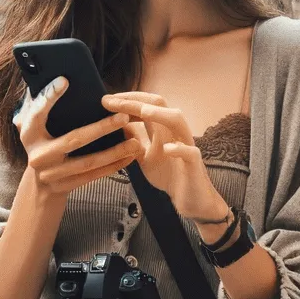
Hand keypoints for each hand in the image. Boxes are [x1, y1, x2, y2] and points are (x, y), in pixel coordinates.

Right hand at [13, 77, 143, 197]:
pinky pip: (94, 176)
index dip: (49, 97)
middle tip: (123, 117)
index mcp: (29, 134)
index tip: (65, 80)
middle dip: (101, 128)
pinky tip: (130, 157)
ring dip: (114, 151)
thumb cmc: (43, 143)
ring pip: (88, 162)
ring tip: (135, 141)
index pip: (37, 113)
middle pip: (73, 140)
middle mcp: (38, 154)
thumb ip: (40, 104)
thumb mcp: (34, 125)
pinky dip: (114, 166)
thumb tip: (56, 78)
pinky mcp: (66, 186)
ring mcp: (52, 173)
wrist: (39, 185)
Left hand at [100, 92, 222, 221]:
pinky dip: (179, 149)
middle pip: (160, 104)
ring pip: (177, 121)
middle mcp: (175, 131)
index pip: (146, 104)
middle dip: (135, 100)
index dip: (126, 100)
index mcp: (162, 128)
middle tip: (112, 101)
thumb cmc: (168, 175)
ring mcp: (186, 145)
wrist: (190, 199)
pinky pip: (190, 152)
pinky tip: (167, 149)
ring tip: (142, 111)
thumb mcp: (144, 156)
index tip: (105, 101)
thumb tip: (117, 124)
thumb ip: (133, 140)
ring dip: (160, 114)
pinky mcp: (194, 164)